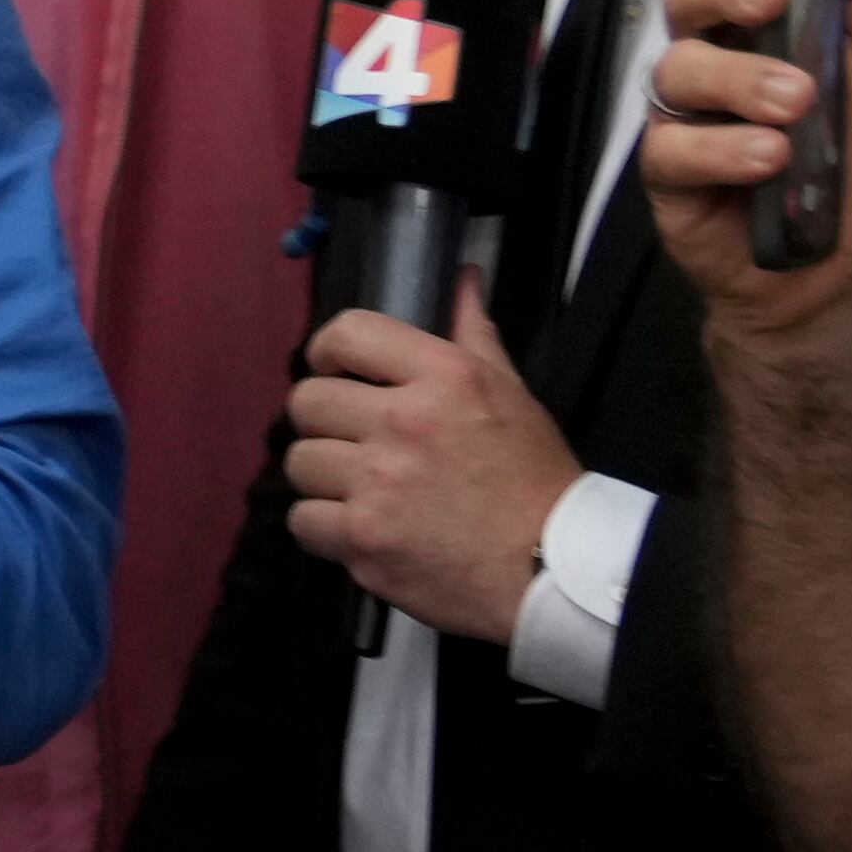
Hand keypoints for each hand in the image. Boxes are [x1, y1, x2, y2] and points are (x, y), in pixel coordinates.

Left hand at [280, 273, 578, 644]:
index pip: (346, 334)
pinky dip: (322, 528)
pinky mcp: (363, 542)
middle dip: (323, 420)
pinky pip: (302, 521)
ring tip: (359, 488)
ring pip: (299, 462)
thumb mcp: (514, 393)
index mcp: (443, 377)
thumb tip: (462, 280)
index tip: (335, 371)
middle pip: (306, 402)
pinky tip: (358, 527)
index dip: (327, 352)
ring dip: (322, 477)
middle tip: (351, 439)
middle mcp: (404, 423)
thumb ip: (474, 334)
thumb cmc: (535, 481)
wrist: (553, 571)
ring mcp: (378, 485)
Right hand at [635, 0, 851, 346]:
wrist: (845, 268)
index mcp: (761, 10)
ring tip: (797, 108)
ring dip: (740, 79)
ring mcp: (684, 110)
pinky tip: (770, 161)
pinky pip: (673, 145)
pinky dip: (724, 148)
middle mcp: (714, 48)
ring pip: (676, 66)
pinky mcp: (666, 172)